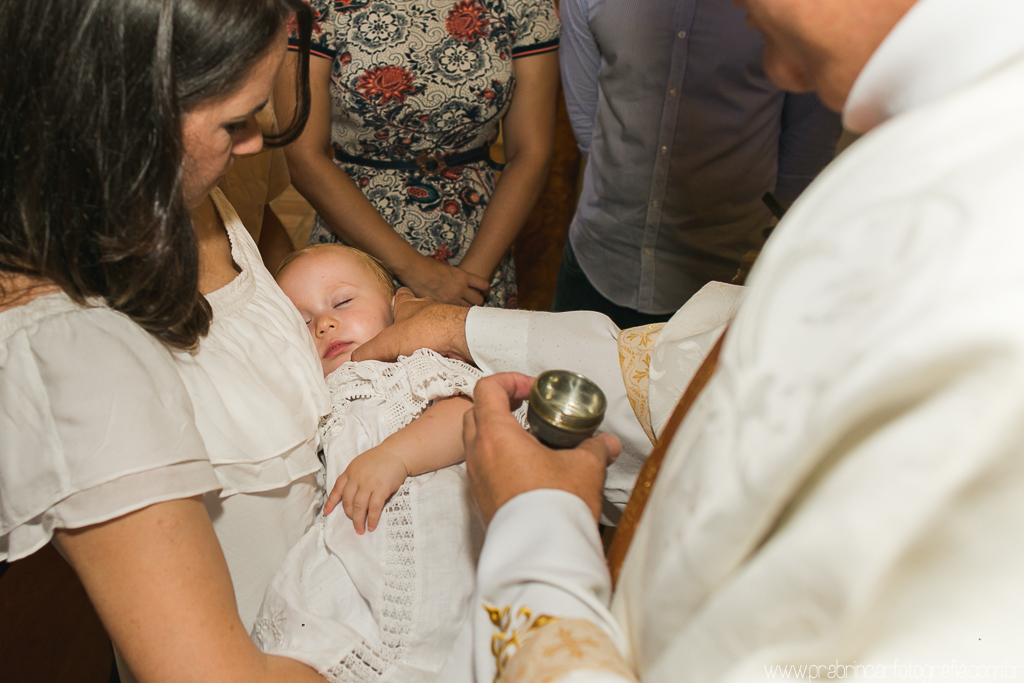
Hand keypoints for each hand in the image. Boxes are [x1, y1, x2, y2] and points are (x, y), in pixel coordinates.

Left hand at [324, 446, 409, 533]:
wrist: (397, 453)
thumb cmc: (381, 458)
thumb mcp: (361, 464)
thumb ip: (354, 476)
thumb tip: (352, 494)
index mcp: (350, 471)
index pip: (337, 488)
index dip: (331, 502)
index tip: (327, 512)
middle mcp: (357, 478)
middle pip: (347, 501)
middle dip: (349, 515)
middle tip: (353, 522)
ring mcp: (368, 484)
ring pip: (359, 507)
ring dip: (359, 520)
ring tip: (360, 529)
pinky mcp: (381, 489)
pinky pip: (374, 508)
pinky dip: (372, 519)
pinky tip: (372, 525)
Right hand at [351, 287, 473, 362]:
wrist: (459, 337)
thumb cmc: (424, 330)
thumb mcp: (387, 343)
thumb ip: (368, 352)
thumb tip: (353, 360)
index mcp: (409, 306)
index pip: (402, 295)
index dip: (398, 300)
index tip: (394, 307)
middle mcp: (428, 310)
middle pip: (418, 314)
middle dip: (410, 327)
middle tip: (401, 343)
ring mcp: (444, 322)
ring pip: (432, 330)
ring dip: (426, 342)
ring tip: (416, 357)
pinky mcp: (456, 336)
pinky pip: (445, 344)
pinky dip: (439, 353)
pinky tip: (433, 364)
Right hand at [399, 254, 488, 306]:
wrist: (414, 269)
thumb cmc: (429, 266)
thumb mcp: (449, 269)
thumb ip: (459, 279)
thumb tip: (465, 287)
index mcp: (463, 276)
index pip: (484, 285)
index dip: (486, 290)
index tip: (484, 292)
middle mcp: (459, 288)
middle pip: (479, 300)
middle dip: (478, 302)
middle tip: (474, 303)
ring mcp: (450, 298)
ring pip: (468, 310)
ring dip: (467, 310)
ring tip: (464, 310)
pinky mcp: (441, 305)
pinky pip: (453, 313)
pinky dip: (454, 313)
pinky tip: (451, 313)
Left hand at [463, 373, 620, 525]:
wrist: (541, 555)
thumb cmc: (555, 506)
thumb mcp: (585, 468)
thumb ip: (595, 448)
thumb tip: (607, 444)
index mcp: (496, 436)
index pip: (487, 389)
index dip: (509, 380)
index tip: (532, 390)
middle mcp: (478, 455)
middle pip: (475, 412)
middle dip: (499, 404)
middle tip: (527, 408)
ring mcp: (475, 480)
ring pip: (475, 442)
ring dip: (498, 433)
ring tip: (531, 439)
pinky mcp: (480, 501)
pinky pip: (482, 469)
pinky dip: (498, 459)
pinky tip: (528, 469)